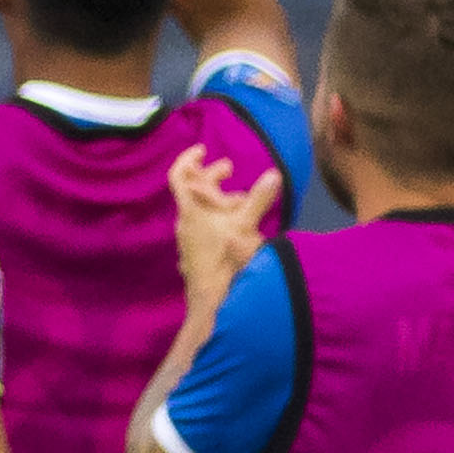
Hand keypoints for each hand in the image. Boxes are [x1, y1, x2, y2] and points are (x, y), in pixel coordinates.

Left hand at [168, 147, 280, 315]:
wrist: (211, 303)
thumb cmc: (226, 260)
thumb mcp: (246, 226)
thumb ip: (259, 200)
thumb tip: (274, 174)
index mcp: (191, 210)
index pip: (180, 175)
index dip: (188, 158)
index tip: (203, 149)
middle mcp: (185, 223)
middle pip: (193, 192)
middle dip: (212, 177)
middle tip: (229, 170)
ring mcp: (188, 241)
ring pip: (201, 212)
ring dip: (219, 201)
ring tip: (241, 200)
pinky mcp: (195, 256)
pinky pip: (204, 229)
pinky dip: (219, 219)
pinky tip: (236, 227)